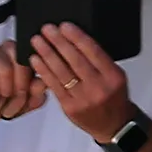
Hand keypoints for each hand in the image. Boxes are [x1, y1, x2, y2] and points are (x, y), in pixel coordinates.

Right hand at [0, 40, 46, 127]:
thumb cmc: (3, 103)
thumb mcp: (27, 102)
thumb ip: (38, 92)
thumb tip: (42, 82)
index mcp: (25, 54)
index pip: (36, 61)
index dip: (32, 84)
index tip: (26, 98)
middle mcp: (11, 48)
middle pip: (22, 64)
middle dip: (19, 91)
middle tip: (12, 103)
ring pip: (6, 70)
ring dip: (4, 92)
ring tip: (0, 100)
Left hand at [29, 24, 131, 142]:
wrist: (112, 125)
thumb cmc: (113, 96)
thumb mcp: (115, 75)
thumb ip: (99, 60)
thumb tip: (75, 40)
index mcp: (112, 75)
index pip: (92, 51)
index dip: (76, 38)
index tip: (64, 26)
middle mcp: (97, 87)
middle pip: (75, 60)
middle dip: (59, 43)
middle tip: (47, 30)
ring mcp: (82, 99)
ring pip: (62, 73)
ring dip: (47, 55)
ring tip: (37, 42)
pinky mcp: (69, 108)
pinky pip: (55, 87)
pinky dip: (44, 72)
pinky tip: (36, 61)